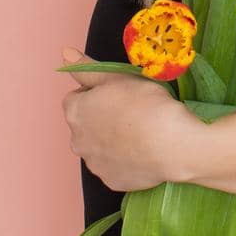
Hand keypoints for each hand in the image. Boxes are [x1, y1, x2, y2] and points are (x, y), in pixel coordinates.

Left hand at [61, 44, 200, 190]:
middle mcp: (77, 141)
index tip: (118, 94)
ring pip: (98, 147)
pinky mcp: (111, 181)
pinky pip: (114, 167)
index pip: (76, 97)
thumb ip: (86, 68)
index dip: (97, 93)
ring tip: (139, 133)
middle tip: (130, 112)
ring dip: (110, 140)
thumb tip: (64, 54)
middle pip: (85, 125)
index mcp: (75, 112)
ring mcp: (94, 164)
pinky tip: (142, 152)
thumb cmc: (146, 104)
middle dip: (101, 119)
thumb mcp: (117, 76)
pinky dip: (124, 160)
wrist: (172, 144)